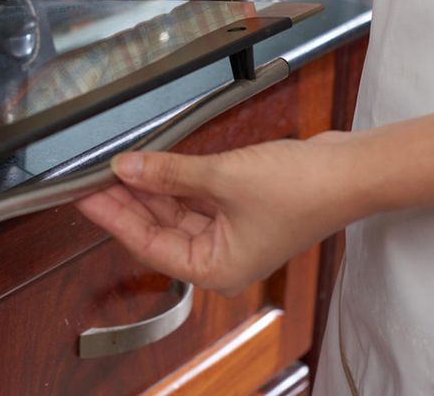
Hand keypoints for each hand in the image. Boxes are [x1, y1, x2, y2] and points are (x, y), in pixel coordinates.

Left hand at [76, 133, 362, 295]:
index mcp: (215, 268)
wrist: (349, 170)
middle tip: (93, 176)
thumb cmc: (302, 190)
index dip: (113, 217)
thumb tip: (126, 169)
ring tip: (116, 165)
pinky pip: (194, 198)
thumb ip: (168, 174)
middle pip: (158, 230)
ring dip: (149, 189)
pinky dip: (174, 182)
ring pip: (175, 212)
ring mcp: (231, 234)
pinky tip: (152, 164)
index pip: (147, 244)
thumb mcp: (222, 177)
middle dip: (127, 200)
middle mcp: (221, 258)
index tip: (84, 196)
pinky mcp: (240, 209)